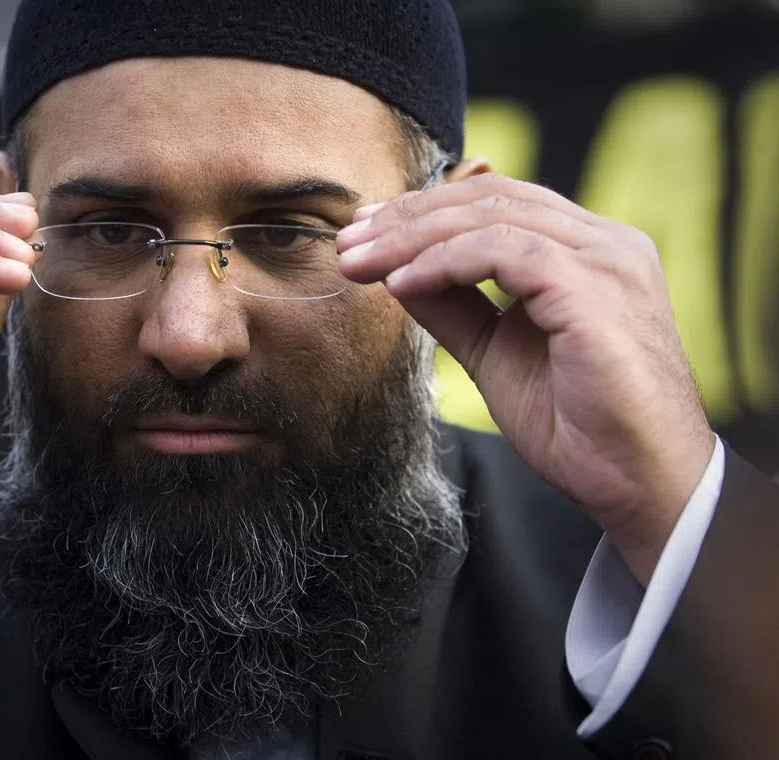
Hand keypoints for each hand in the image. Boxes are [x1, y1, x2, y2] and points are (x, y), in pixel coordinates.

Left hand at [337, 173, 713, 583]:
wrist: (636, 483)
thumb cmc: (576, 426)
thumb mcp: (495, 353)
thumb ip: (454, 307)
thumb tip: (397, 273)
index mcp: (589, 251)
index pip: (498, 204)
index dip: (426, 211)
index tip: (366, 234)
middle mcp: (605, 243)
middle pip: (490, 199)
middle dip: (407, 218)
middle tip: (348, 242)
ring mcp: (607, 260)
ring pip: (492, 216)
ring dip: (412, 236)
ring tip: (359, 262)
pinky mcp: (596, 288)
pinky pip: (504, 251)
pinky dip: (444, 262)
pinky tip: (401, 283)